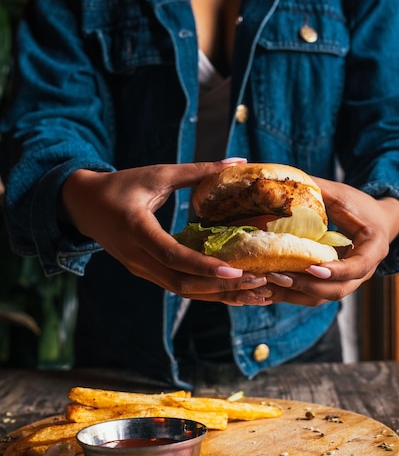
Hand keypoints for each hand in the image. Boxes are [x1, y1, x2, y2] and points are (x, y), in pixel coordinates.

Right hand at [61, 161, 272, 305]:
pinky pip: (177, 287)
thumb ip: (197, 171)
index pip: (173, 255)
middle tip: (257, 283)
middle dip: (220, 287)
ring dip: (217, 294)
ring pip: (181, 291)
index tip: (236, 270)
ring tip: (252, 292)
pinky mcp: (145, 273)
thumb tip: (238, 161)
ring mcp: (139, 269)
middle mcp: (136, 257)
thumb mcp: (157, 174)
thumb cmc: (121, 185)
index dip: (204, 266)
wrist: (84, 206)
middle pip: (180, 283)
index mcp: (136, 229)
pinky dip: (205, 291)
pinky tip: (231, 290)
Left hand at [266, 178, 398, 306]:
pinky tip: (267, 289)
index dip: (336, 271)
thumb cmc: (360, 206)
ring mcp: (347, 282)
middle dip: (306, 286)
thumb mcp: (343, 195)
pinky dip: (290, 295)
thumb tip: (282, 181)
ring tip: (267, 284)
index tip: (312, 268)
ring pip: (321, 298)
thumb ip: (319, 191)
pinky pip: (312, 296)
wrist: (376, 222)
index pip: (358, 266)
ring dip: (293, 294)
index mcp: (374, 248)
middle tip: (277, 276)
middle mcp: (363, 272)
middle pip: (337, 290)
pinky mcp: (331, 285)